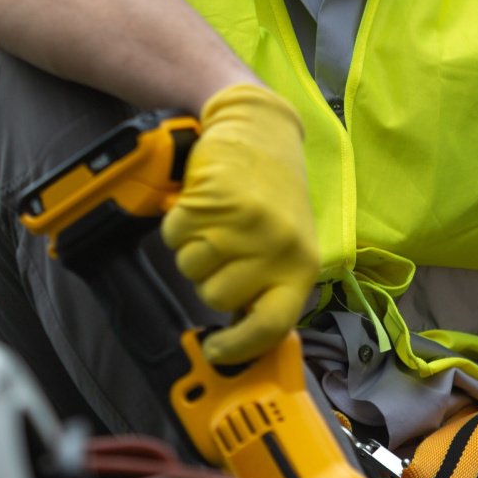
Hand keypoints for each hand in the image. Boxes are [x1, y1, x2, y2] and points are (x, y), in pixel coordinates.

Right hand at [161, 84, 318, 363]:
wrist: (260, 127)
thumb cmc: (274, 189)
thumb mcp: (289, 241)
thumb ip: (272, 285)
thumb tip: (247, 336)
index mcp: (302, 263)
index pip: (272, 326)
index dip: (239, 347)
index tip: (217, 350)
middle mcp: (277, 246)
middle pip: (215, 296)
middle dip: (211, 275)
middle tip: (225, 243)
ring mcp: (246, 223)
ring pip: (190, 267)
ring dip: (193, 247)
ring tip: (216, 220)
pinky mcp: (215, 199)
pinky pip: (175, 235)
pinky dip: (178, 224)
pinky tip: (202, 202)